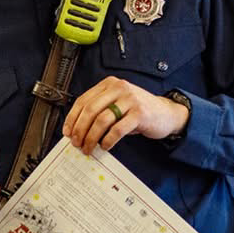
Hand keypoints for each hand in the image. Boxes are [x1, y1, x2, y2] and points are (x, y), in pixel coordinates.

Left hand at [62, 76, 188, 153]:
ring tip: (89, 148)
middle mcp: (119, 88)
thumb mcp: (117, 104)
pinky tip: (105, 146)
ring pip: (101, 120)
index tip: (67, 132)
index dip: (72, 118)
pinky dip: (108, 140)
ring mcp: (130, 99)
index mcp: (109, 84)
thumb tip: (77, 130)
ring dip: (91, 138)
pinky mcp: (140, 113)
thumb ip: (99, 111)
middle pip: (90, 110)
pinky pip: (117, 129)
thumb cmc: (137, 111)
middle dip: (80, 130)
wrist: (166, 113)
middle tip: (77, 144)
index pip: (83, 101)